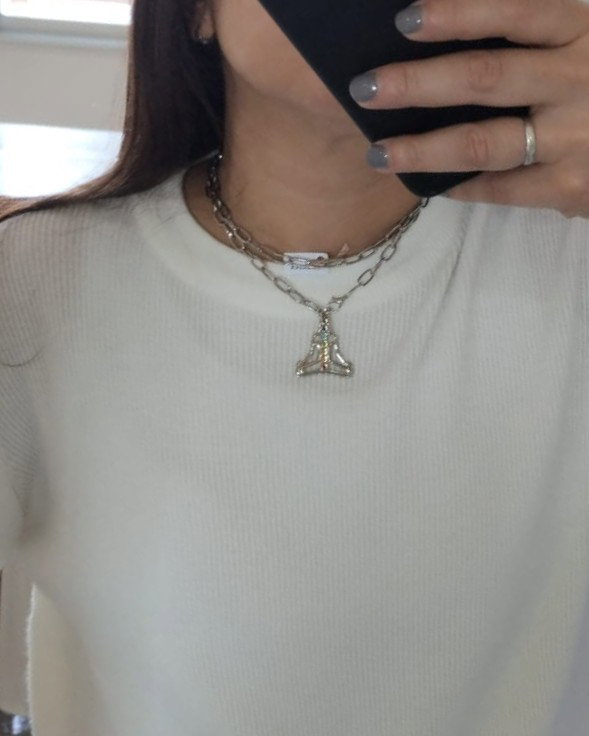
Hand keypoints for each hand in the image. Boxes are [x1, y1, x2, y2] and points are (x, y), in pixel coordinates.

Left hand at [348, 0, 588, 218]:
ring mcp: (576, 137)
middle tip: (365, 88)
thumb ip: (545, 28)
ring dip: (422, 149)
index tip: (404, 19)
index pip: (518, 12)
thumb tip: (469, 21)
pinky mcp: (573, 187)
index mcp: (585, 31)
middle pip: (486, 77)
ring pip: (482, 142)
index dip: (458, 14)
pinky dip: (462, 186)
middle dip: (417, 83)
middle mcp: (580, 78)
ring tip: (378, 153)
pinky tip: (432, 185)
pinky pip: (501, 188)